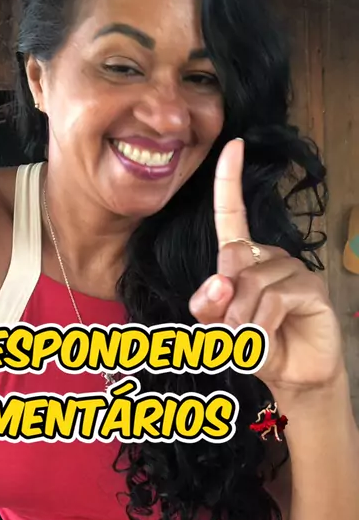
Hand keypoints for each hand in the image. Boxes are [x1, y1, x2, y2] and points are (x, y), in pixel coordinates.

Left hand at [188, 139, 344, 400]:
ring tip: (251, 339)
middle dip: (223, 301)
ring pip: (251, 285)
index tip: (234, 144)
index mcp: (244, 258)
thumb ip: (208, 306)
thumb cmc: (256, 345)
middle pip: (231, 260)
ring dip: (242, 320)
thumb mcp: (220, 328)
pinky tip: (267, 338)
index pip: (233, 213)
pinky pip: (274, 300)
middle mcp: (269, 256)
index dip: (230, 180)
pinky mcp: (311, 288)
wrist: (293, 374)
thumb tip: (220, 281)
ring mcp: (292, 269)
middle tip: (231, 330)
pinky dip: (261, 325)